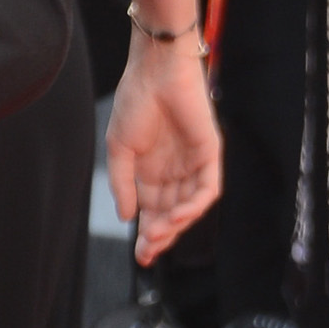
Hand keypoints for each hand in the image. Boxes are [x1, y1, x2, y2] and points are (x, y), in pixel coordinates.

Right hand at [106, 35, 220, 259]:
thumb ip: (122, 184)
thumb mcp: (118, 150)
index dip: (148, 235)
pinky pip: (208, 187)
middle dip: (162, 236)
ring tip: (159, 233)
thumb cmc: (134, 102)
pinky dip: (195, 205)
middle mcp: (174, 171)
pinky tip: (179, 214)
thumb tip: (126, 217)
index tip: (140, 256)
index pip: (153, 212)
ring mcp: (193, 163)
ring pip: (190, 205)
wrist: (154, 71)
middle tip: (148, 251)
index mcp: (151, 172)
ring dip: (177, 224)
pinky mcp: (210, 152)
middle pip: (172, 214)